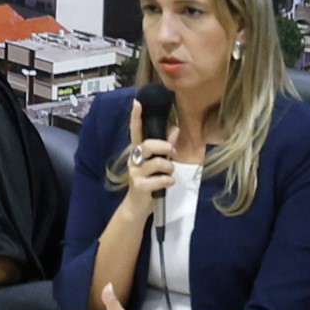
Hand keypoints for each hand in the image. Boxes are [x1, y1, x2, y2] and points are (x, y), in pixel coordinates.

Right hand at [114, 99, 181, 220]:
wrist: (137, 206)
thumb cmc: (149, 182)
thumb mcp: (158, 164)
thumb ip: (165, 148)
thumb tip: (175, 129)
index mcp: (138, 152)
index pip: (136, 131)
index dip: (136, 118)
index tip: (137, 103)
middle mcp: (134, 160)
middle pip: (147, 145)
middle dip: (163, 146)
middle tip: (172, 151)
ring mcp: (135, 173)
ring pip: (157, 163)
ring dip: (169, 168)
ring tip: (170, 173)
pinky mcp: (139, 186)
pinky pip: (160, 180)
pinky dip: (168, 181)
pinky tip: (167, 184)